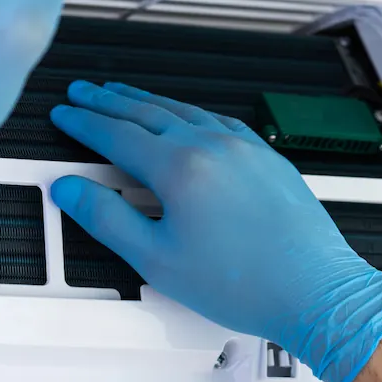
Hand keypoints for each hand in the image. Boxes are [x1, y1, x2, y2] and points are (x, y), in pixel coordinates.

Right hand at [49, 81, 381, 381]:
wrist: (316, 290)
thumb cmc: (245, 283)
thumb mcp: (157, 261)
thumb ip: (107, 220)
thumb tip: (72, 190)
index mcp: (181, 168)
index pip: (116, 134)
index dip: (84, 122)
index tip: (65, 112)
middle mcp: (213, 145)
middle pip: (147, 112)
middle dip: (108, 101)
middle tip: (84, 91)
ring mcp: (244, 147)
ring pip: (184, 110)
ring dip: (147, 100)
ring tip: (124, 95)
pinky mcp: (267, 156)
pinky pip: (218, 119)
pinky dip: (190, 111)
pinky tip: (187, 115)